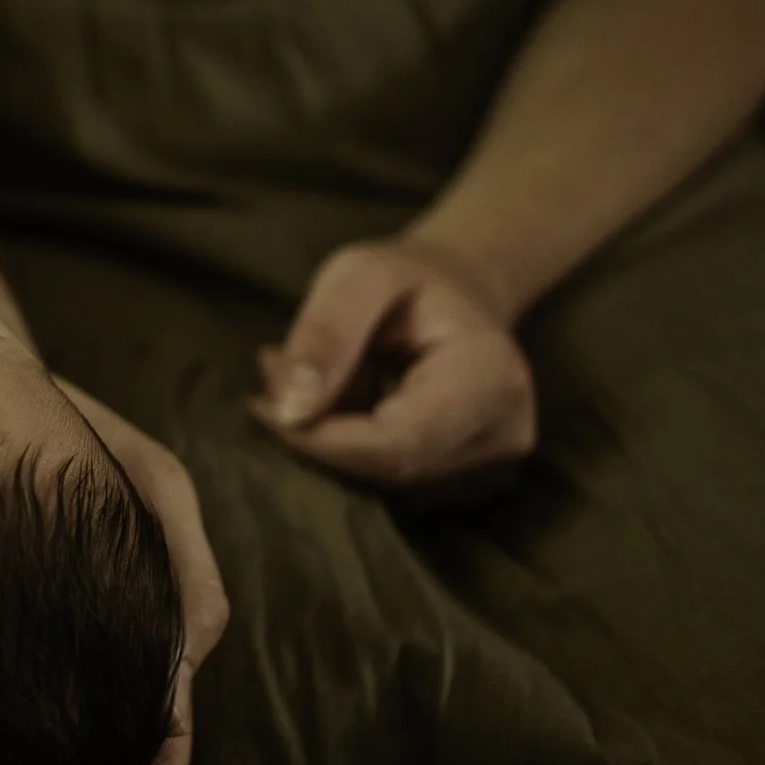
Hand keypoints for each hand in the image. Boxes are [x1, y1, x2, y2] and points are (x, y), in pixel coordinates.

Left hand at [251, 236, 536, 485]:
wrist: (459, 299)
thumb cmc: (407, 280)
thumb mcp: (359, 275)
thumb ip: (326, 334)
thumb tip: (290, 412)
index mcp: (492, 381)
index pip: (396, 444)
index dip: (318, 439)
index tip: (260, 405)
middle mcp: (504, 440)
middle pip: (384, 471)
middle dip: (315, 436)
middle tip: (275, 377)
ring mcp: (490, 473)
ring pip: (378, 486)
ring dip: (327, 444)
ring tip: (311, 382)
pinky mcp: (463, 489)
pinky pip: (386, 488)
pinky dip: (347, 455)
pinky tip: (339, 407)